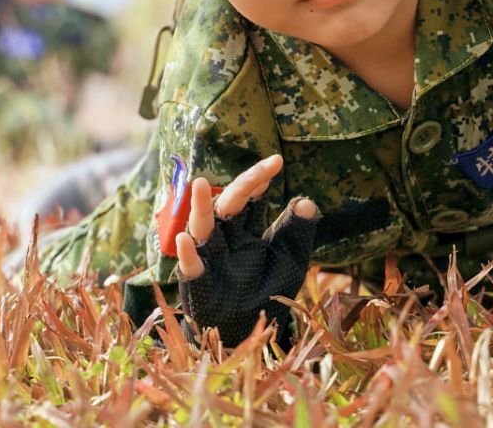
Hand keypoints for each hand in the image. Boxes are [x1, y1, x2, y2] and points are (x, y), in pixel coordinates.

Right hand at [173, 154, 319, 345]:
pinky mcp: (199, 286)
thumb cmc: (268, 291)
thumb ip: (297, 232)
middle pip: (228, 206)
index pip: (249, 198)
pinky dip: (187, 255)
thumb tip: (307, 201)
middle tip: (260, 172)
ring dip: (200, 208)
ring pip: (202, 229)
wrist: (252, 331)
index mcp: (245, 230)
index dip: (259, 179)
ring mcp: (210, 260)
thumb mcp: (290, 261)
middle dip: (241, 187)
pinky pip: (191, 269)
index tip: (277, 161)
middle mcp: (225, 239)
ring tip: (199, 184)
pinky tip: (184, 241)